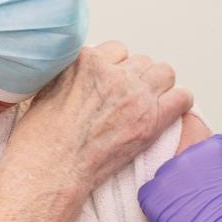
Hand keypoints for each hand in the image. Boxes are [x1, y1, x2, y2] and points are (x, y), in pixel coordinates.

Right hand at [10, 41, 192, 195]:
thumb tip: (85, 77)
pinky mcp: (150, 120)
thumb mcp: (45, 89)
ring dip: (157, 87)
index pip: (116, 50)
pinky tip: (166, 114)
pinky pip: (181, 98)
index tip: (109, 85)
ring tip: (146, 106)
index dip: (114, 69)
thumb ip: (72, 75)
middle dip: (136, 78)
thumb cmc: (40, 140)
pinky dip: (177, 103)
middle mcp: (113, 73)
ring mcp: (134, 95)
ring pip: (163, 73)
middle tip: (126, 100)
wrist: (49, 171)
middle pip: (141, 61)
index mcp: (85, 60)